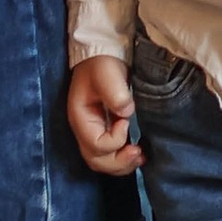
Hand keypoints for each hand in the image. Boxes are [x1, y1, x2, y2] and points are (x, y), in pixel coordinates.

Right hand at [68, 58, 142, 175]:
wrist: (102, 55)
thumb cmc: (102, 63)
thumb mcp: (107, 73)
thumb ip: (115, 92)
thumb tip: (126, 112)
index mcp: (80, 118)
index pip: (96, 144)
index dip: (114, 139)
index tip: (126, 121)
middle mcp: (84, 130)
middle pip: (96, 160)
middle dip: (118, 162)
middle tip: (138, 152)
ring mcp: (93, 132)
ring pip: (102, 162)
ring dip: (122, 164)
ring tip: (140, 157)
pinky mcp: (104, 131)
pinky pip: (110, 154)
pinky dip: (123, 159)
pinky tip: (138, 154)